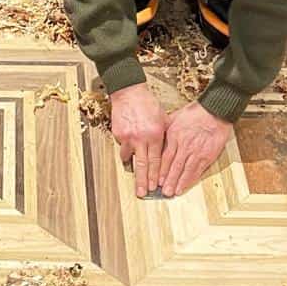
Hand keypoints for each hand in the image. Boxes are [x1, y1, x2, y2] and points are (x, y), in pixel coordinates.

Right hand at [110, 84, 167, 198]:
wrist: (129, 92)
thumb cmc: (148, 103)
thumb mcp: (163, 118)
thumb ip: (165, 135)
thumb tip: (167, 151)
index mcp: (156, 135)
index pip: (156, 160)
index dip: (155, 175)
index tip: (155, 186)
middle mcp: (142, 138)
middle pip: (143, 165)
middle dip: (143, 181)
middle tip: (143, 193)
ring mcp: (129, 137)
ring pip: (131, 158)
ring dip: (133, 171)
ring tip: (135, 183)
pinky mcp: (118, 134)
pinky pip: (123, 147)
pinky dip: (126, 153)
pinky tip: (128, 158)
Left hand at [158, 102, 232, 196]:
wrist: (215, 111)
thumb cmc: (195, 113)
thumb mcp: (175, 117)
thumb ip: (165, 129)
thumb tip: (155, 136)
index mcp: (174, 136)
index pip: (165, 157)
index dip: (160, 170)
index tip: (156, 179)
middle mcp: (184, 145)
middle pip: (174, 166)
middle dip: (168, 180)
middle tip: (163, 191)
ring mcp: (196, 151)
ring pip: (185, 170)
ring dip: (179, 182)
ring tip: (173, 192)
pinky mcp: (208, 155)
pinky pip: (198, 169)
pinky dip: (192, 179)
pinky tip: (186, 185)